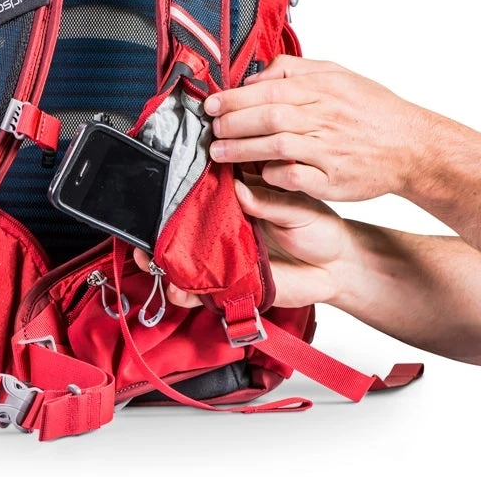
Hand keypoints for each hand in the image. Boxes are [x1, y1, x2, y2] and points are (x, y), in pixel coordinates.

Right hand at [133, 177, 356, 310]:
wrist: (337, 270)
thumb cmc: (319, 230)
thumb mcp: (300, 209)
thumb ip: (270, 201)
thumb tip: (241, 189)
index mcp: (238, 195)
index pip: (201, 187)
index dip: (176, 188)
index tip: (157, 187)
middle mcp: (224, 223)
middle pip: (180, 224)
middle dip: (156, 230)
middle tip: (143, 236)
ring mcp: (223, 253)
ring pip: (182, 257)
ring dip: (161, 262)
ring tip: (152, 263)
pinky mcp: (229, 281)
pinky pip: (199, 288)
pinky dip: (184, 292)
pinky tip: (180, 291)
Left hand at [203, 56, 426, 201]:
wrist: (413, 147)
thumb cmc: (374, 111)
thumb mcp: (339, 75)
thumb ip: (294, 70)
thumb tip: (255, 75)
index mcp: (323, 90)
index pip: (268, 91)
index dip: (234, 98)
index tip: (212, 105)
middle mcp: (325, 118)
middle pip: (268, 117)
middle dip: (233, 123)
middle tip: (212, 129)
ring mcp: (329, 151)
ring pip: (277, 147)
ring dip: (242, 150)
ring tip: (219, 152)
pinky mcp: (333, 181)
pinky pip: (296, 178)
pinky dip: (274, 175)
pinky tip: (258, 174)